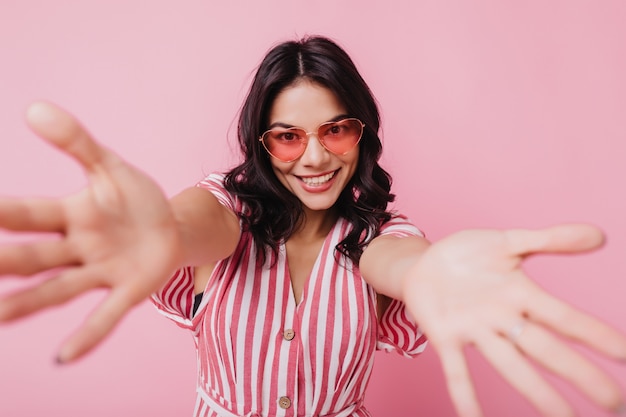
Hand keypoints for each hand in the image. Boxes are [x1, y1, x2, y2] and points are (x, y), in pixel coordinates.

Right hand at [0, 102, 183, 361]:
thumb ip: (77, 142)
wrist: (171, 226)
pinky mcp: (128, 290)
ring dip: (28, 304)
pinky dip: (88, 335)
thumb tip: (35, 109)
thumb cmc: (133, 198)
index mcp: (70, 215)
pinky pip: (105, 315)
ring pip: (58, 289)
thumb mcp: (110, 166)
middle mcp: (77, 247)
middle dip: (5, 261)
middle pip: (36, 256)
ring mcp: (101, 271)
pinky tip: (64, 357)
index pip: (26, 214)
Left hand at [402, 226, 625, 415]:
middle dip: (578, 374)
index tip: (625, 355)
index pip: (564, 318)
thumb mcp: (508, 241)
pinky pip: (457, 371)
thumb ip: (550, 239)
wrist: (423, 262)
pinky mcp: (444, 337)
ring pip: (510, 365)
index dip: (594, 334)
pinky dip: (465, 396)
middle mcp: (503, 319)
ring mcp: (474, 331)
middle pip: (545, 349)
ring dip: (537, 392)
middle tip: (614, 403)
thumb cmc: (469, 255)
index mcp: (521, 295)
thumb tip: (600, 235)